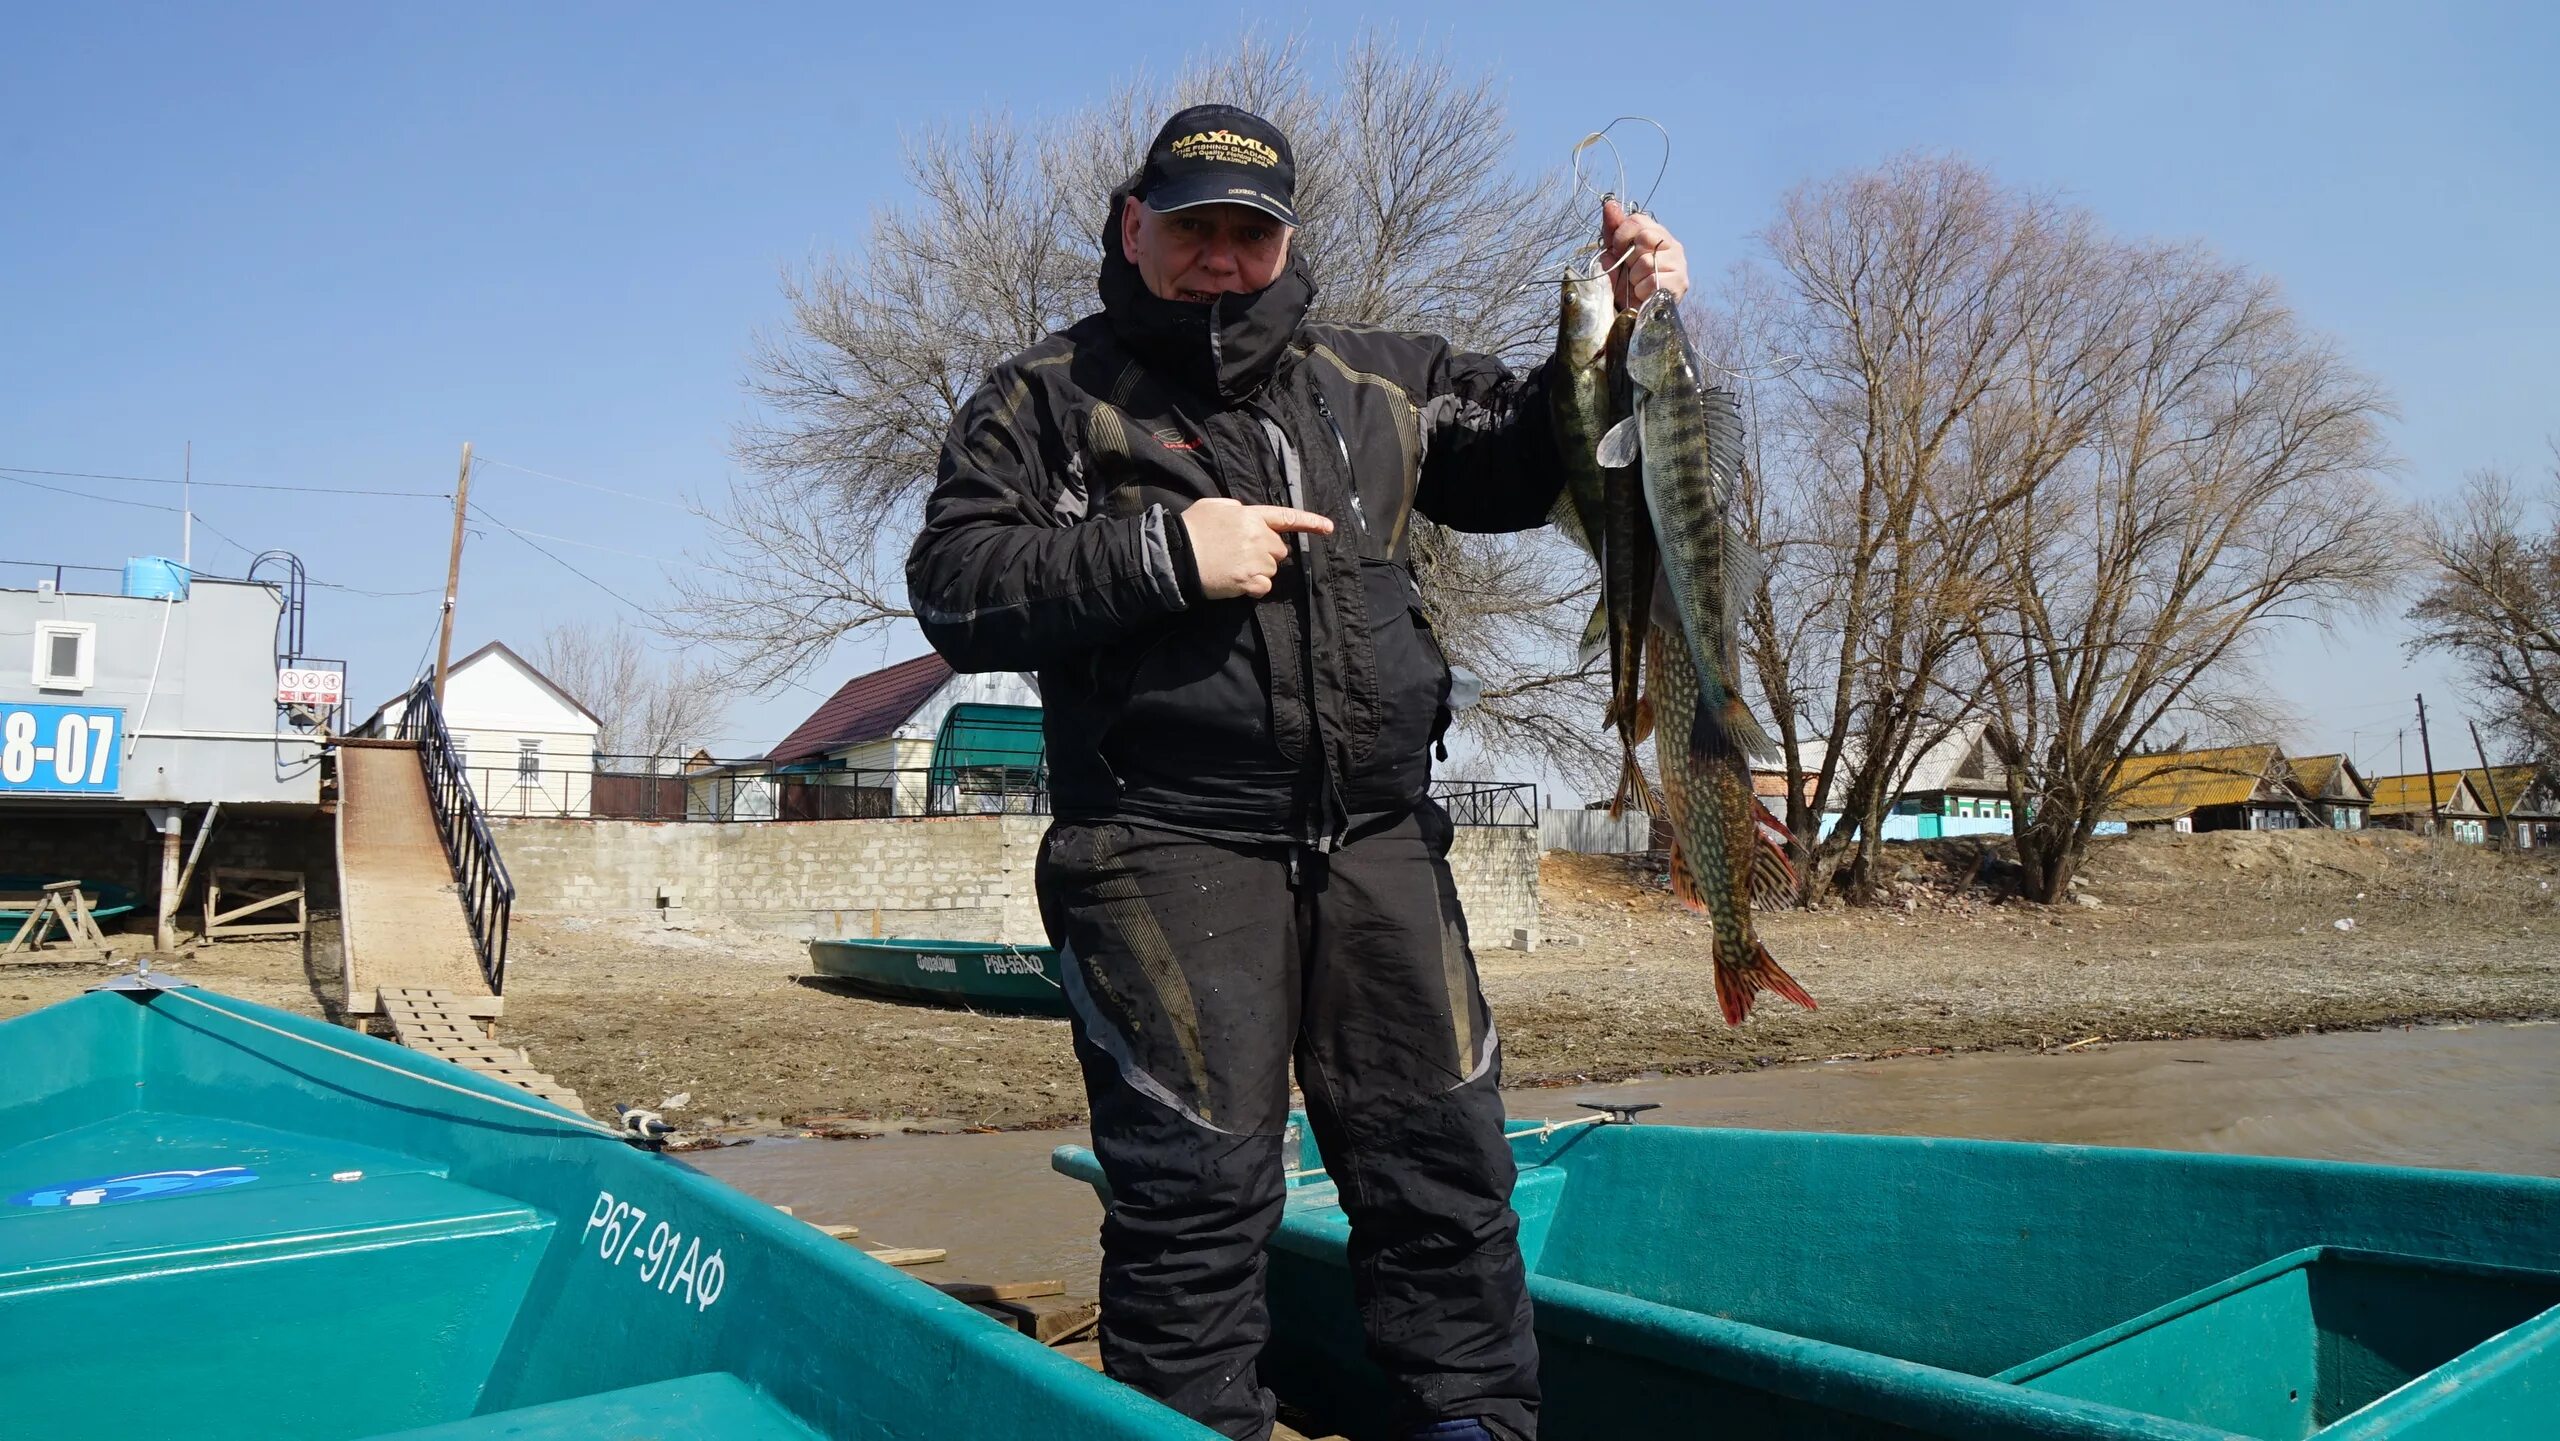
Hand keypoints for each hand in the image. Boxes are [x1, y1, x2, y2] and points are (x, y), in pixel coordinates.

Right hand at [1180, 497, 1334, 599]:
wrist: (1175, 555)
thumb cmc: (1191, 529)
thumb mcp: (1213, 506)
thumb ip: (1235, 508)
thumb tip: (1244, 513)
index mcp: (1251, 516)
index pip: (1287, 517)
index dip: (1310, 522)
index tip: (1329, 528)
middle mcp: (1258, 537)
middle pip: (1280, 550)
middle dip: (1266, 553)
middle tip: (1241, 555)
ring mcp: (1254, 560)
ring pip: (1272, 569)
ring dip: (1259, 571)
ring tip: (1234, 567)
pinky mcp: (1248, 581)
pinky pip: (1264, 587)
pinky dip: (1254, 587)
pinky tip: (1237, 582)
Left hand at [1601, 197, 1687, 309]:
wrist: (1632, 314)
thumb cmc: (1625, 283)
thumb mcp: (1614, 255)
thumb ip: (1612, 229)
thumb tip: (1609, 204)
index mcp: (1657, 234)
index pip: (1638, 220)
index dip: (1621, 235)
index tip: (1616, 250)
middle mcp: (1672, 245)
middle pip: (1644, 237)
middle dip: (1629, 257)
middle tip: (1631, 270)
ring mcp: (1679, 264)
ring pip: (1647, 261)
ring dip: (1634, 278)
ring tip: (1637, 285)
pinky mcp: (1680, 284)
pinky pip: (1652, 281)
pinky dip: (1641, 291)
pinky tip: (1644, 294)